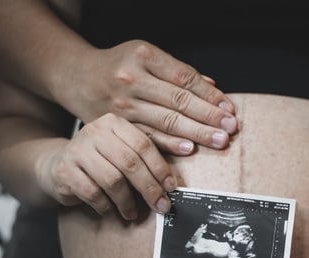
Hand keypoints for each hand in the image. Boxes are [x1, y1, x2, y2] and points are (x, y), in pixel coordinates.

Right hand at [39, 113, 175, 219]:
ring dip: (127, 202)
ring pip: (112, 180)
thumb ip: (148, 158)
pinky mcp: (64, 170)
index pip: (144, 145)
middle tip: (161, 206)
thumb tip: (179, 174)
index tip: (172, 187)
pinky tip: (112, 210)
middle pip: (130, 163)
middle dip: (150, 188)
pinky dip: (106, 206)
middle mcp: (94, 131)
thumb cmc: (102, 161)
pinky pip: (93, 193)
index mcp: (114, 122)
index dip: (161, 168)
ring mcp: (77, 149)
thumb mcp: (124, 152)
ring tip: (133, 213)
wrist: (58, 166)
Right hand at [68, 40, 238, 154]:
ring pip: (166, 120)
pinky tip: (188, 149)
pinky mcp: (117, 125)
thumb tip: (213, 88)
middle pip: (178, 100)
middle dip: (208, 116)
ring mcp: (123, 104)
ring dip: (196, 132)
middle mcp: (132, 80)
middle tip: (229, 128)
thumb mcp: (146, 57)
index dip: (209, 95)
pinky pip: (148, 137)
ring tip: (218, 140)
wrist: (78, 77)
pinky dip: (170, 144)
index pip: (184, 78)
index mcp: (143, 57)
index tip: (228, 108)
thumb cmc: (119, 66)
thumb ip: (178, 72)